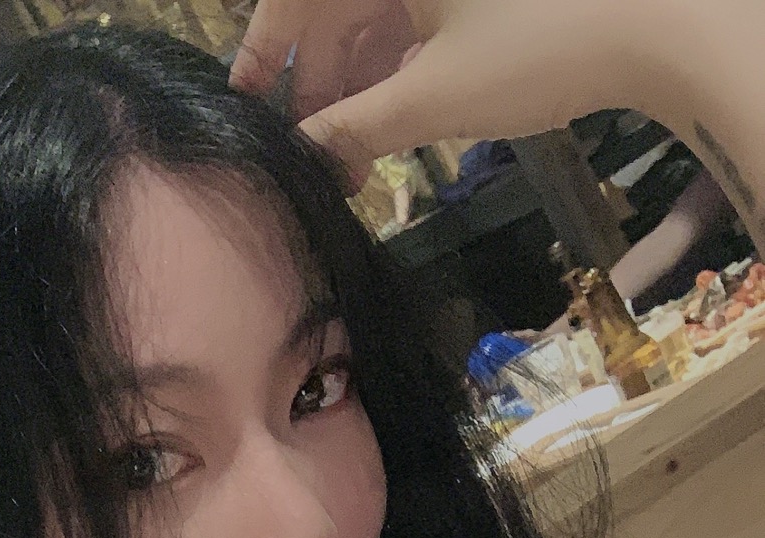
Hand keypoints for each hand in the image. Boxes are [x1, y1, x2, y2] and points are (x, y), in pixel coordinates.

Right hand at [230, 0, 674, 181]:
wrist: (662, 24)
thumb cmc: (539, 47)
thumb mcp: (435, 97)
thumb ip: (357, 126)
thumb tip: (303, 156)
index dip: (264, 48)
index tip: (241, 102)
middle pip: (339, 9)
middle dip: (320, 82)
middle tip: (310, 154)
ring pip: (380, 16)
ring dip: (361, 83)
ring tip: (354, 155)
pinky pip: (421, 16)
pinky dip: (403, 64)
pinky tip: (398, 117)